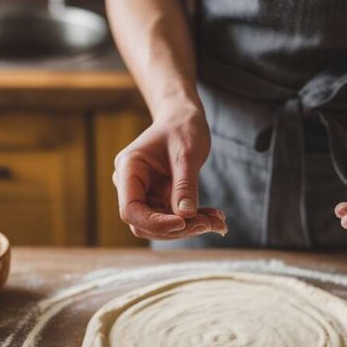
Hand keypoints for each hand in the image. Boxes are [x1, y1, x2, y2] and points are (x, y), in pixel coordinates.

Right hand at [113, 106, 227, 239]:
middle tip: (210, 223)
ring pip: (161, 225)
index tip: (184, 222)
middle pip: (144, 223)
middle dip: (177, 228)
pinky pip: (173, 218)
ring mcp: (144, 194)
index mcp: (128, 169)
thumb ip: (185, 185)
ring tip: (218, 221)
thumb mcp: (187, 154)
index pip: (130, 210)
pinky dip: (194, 220)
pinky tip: (215, 217)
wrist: (183, 118)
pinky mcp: (159, 199)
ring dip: (189, 227)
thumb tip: (185, 216)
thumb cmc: (182, 127)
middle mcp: (131, 185)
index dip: (154, 223)